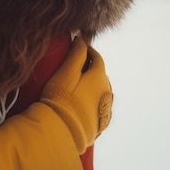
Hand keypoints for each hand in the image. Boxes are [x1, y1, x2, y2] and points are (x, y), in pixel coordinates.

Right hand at [40, 37, 112, 152]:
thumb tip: (82, 39)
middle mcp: (107, 91)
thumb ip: (76, 54)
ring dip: (92, 83)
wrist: (64, 130)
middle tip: (75, 63)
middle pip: (100, 74)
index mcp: (100, 77)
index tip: (78, 44)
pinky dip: (92, 98)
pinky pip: (98, 105)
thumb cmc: (62, 97)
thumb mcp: (66, 71)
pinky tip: (81, 101)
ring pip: (100, 90)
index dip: (88, 49)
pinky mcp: (100, 123)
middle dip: (90, 66)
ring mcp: (105, 108)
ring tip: (78, 82)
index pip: (97, 57)